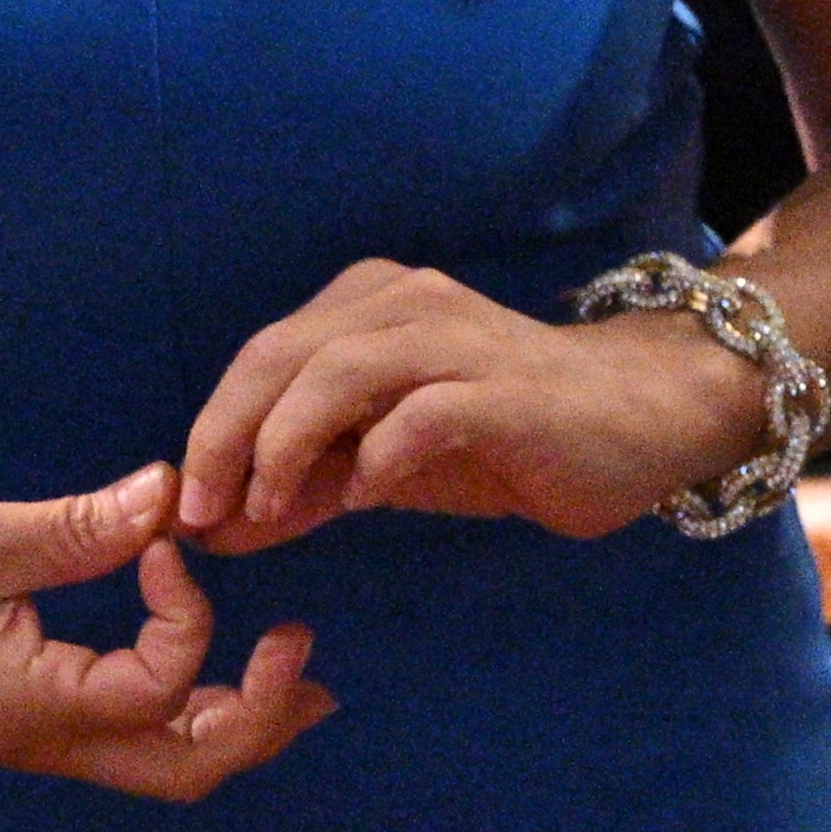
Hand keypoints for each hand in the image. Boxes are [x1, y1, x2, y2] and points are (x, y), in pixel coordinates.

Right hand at [0, 467, 330, 800]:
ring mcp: (33, 735)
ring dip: (237, 724)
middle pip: (185, 768)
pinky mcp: (24, 713)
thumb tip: (172, 492)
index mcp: (30, 706)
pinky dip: (190, 711)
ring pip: (162, 764)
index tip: (168, 535)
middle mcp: (40, 739)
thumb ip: (80, 526)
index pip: (160, 687)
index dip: (192, 612)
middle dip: (261, 719)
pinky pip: (129, 737)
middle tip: (306, 655)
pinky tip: (215, 668)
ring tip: (296, 679)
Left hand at [178, 257, 763, 546]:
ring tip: (269, 510)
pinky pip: (420, 417)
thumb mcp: (386, 462)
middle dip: (227, 436)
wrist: (642, 419)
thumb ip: (304, 485)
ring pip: (337, 372)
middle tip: (205, 511)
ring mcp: (459, 342)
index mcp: (372, 304)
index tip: (188, 504)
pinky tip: (364, 499)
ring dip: (285, 446)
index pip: (264, 355)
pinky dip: (376, 460)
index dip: (212, 426)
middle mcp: (408, 303)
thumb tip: (215, 528)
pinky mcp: (506, 394)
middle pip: (282, 354)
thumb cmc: (507, 435)